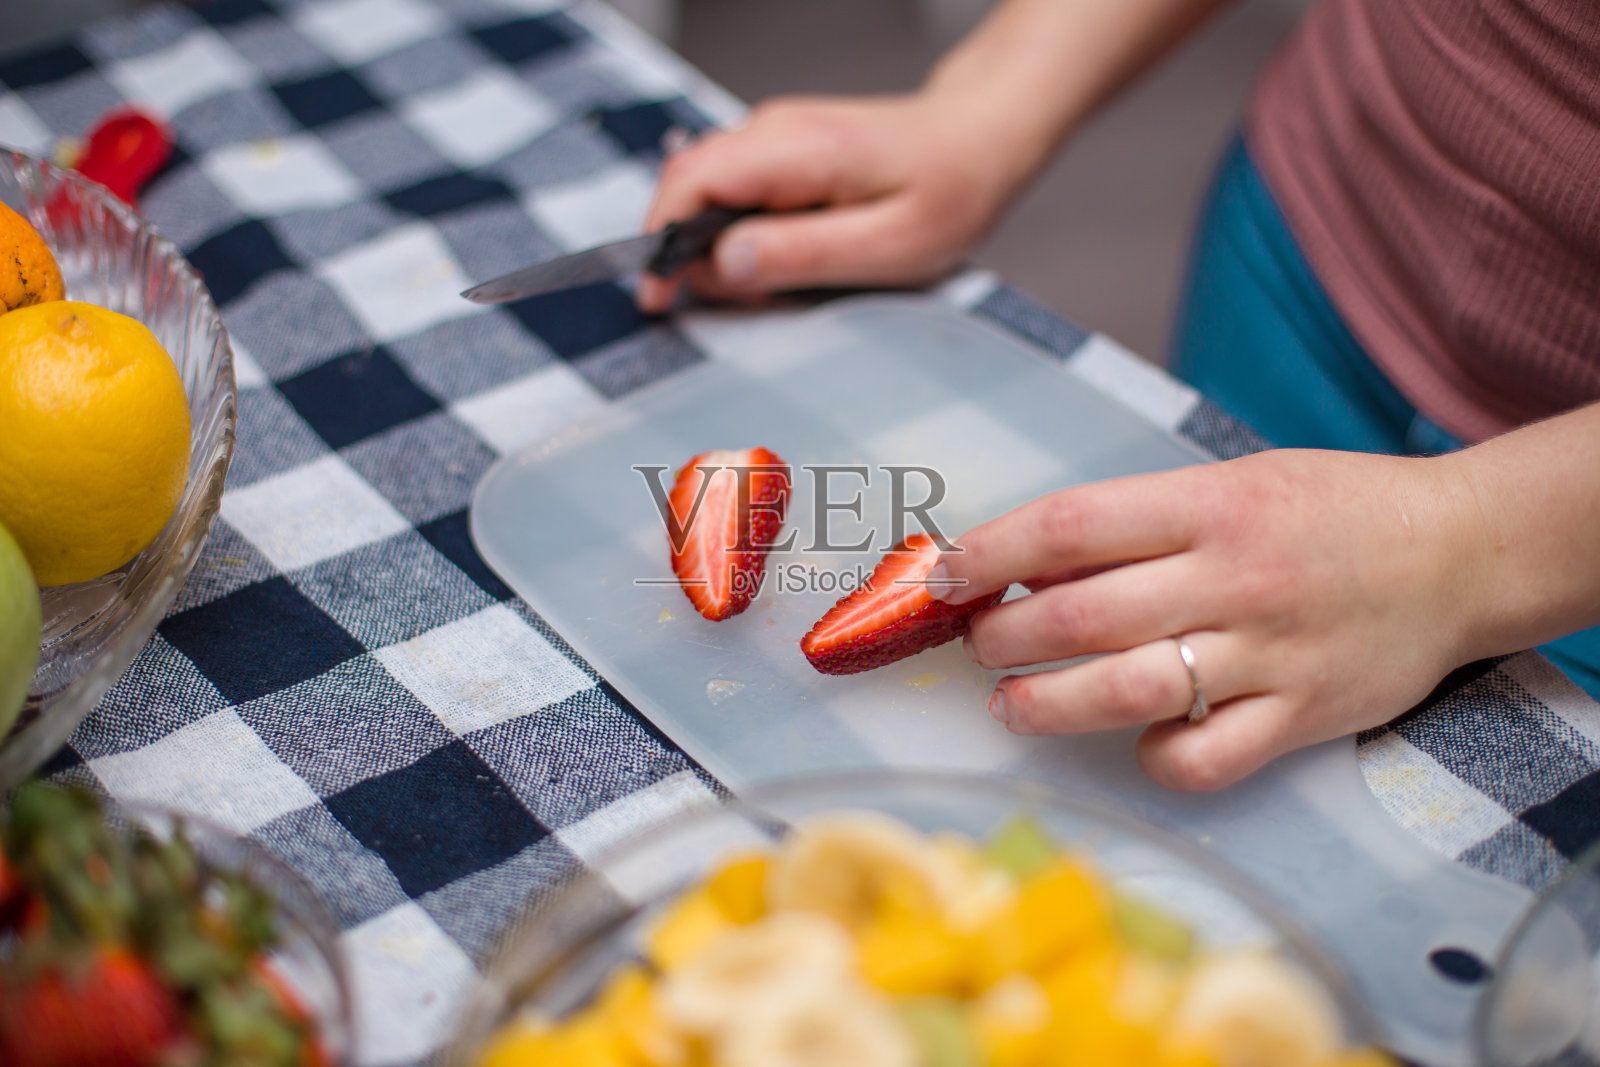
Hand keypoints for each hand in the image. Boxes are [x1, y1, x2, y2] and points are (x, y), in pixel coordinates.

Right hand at [635, 93, 1023, 312]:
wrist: (980, 138)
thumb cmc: (949, 191)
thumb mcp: (885, 246)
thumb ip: (798, 254)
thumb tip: (722, 265)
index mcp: (798, 149)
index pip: (691, 182)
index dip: (661, 242)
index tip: (659, 296)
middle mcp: (775, 130)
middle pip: (687, 185)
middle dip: (686, 251)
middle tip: (732, 300)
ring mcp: (775, 135)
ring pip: (706, 190)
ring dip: (714, 246)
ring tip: (768, 282)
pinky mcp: (782, 150)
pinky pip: (733, 191)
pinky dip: (737, 233)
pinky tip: (777, 257)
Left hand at [931, 448, 1484, 790]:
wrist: (1459, 552)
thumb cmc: (1330, 511)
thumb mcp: (1234, 483)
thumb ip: (1142, 523)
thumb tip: (1031, 564)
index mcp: (1209, 503)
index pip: (1069, 526)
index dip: (991, 553)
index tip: (945, 575)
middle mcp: (1232, 577)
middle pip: (1079, 617)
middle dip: (1002, 636)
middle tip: (980, 644)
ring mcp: (1268, 653)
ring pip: (1126, 691)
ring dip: (1046, 705)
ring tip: (1013, 705)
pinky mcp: (1301, 716)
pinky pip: (1204, 758)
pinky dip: (1154, 757)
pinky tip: (1136, 742)